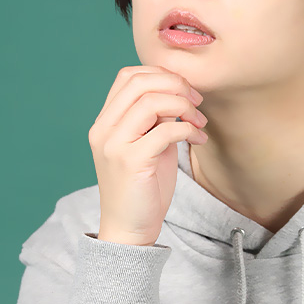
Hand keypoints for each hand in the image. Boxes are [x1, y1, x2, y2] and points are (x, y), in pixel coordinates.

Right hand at [89, 65, 207, 245]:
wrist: (129, 229)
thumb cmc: (143, 187)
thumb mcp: (146, 144)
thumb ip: (154, 118)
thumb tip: (177, 92)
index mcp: (104, 122)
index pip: (128, 77)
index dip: (161, 75)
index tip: (185, 91)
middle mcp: (103, 130)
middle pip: (139, 83)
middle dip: (176, 85)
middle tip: (197, 101)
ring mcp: (114, 145)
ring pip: (151, 102)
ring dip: (184, 106)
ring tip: (199, 121)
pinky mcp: (131, 162)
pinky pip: (165, 131)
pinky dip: (188, 129)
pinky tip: (199, 139)